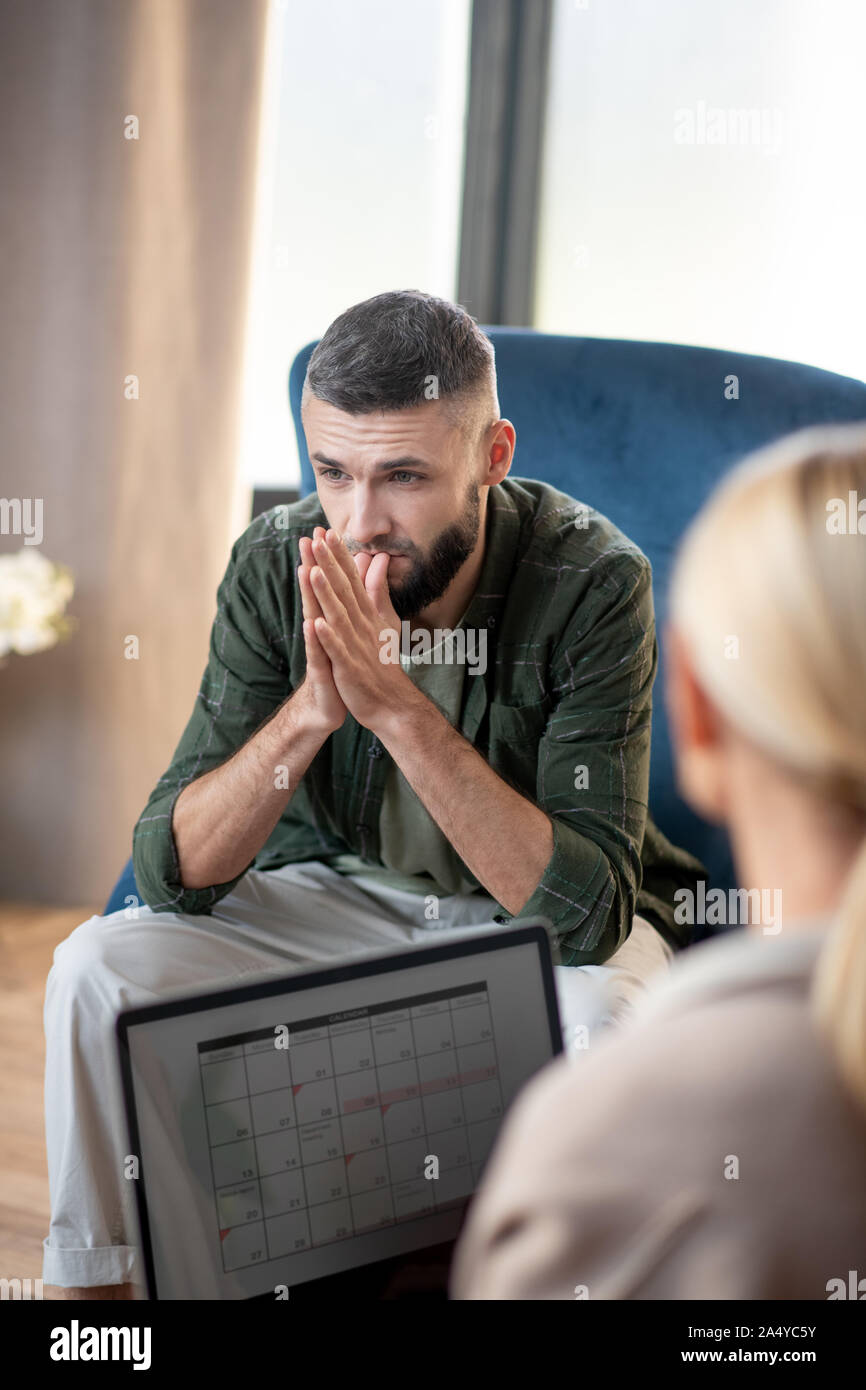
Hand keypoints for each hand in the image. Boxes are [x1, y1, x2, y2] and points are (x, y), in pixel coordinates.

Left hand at [306, 527, 418, 733]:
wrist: (392, 703)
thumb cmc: (382, 662)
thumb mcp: (384, 621)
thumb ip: (378, 591)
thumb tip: (379, 561)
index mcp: (366, 614)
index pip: (352, 579)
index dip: (340, 556)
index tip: (328, 532)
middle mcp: (362, 625)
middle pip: (345, 590)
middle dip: (331, 564)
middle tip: (318, 538)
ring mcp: (356, 646)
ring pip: (339, 616)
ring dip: (326, 595)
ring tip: (313, 572)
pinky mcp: (350, 669)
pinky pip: (338, 651)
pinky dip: (328, 638)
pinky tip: (317, 624)